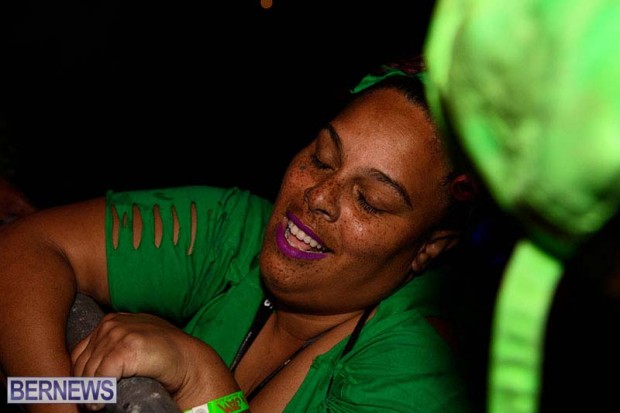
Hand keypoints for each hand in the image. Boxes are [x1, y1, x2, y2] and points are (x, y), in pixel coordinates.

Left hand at [71, 312, 198, 393]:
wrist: (188, 361)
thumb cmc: (163, 356)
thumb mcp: (132, 344)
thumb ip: (112, 348)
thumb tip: (87, 371)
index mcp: (110, 321)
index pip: (80, 352)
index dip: (79, 376)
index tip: (82, 393)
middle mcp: (111, 324)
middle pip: (82, 362)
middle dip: (82, 386)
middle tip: (86, 403)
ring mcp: (118, 333)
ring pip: (89, 371)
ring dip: (89, 393)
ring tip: (93, 406)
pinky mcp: (126, 346)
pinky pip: (101, 376)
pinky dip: (99, 393)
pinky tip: (100, 404)